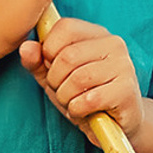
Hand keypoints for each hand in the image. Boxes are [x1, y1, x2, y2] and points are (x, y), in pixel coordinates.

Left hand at [19, 17, 142, 135]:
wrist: (117, 125)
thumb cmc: (84, 96)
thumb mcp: (55, 77)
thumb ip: (38, 62)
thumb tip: (26, 47)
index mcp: (97, 33)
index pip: (64, 27)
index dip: (48, 51)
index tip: (53, 69)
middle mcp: (114, 44)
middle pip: (67, 56)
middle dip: (55, 80)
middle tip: (63, 92)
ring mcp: (124, 66)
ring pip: (77, 79)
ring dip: (65, 98)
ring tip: (73, 102)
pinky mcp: (126, 91)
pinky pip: (88, 100)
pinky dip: (77, 110)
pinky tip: (84, 112)